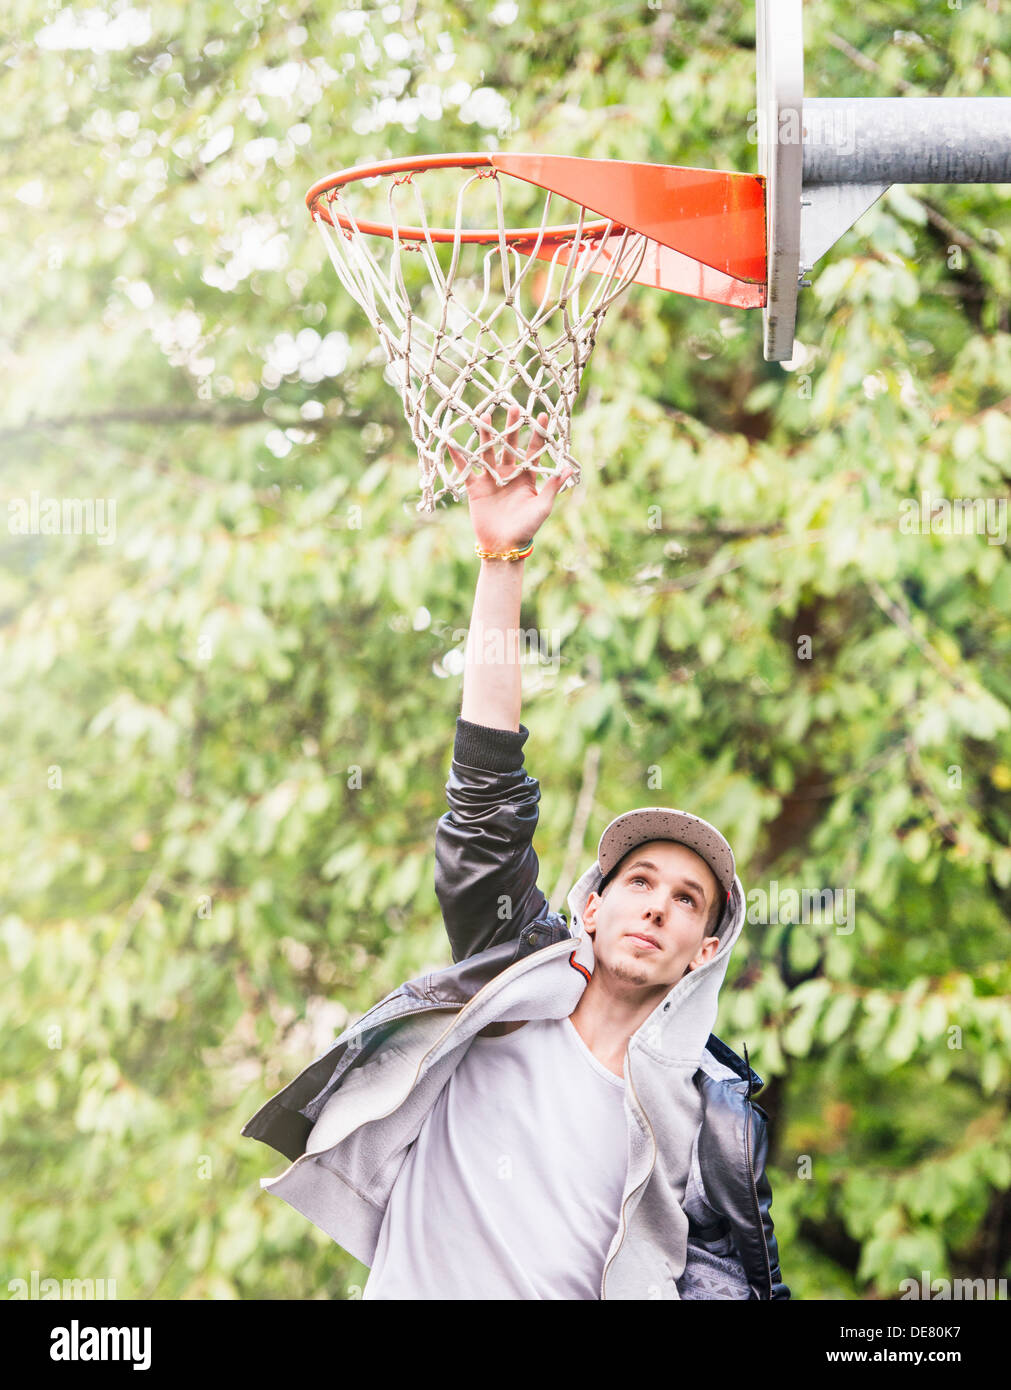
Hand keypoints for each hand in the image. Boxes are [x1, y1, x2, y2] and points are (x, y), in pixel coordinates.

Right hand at [449, 406, 574, 554]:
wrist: (504, 546)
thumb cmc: (527, 528)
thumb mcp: (542, 507)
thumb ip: (552, 486)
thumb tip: (568, 467)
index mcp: (527, 476)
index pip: (533, 450)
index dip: (538, 433)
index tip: (542, 415)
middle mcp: (509, 473)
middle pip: (510, 445)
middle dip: (512, 427)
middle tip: (513, 407)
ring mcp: (491, 479)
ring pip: (488, 452)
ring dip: (485, 435)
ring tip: (484, 416)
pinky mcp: (476, 488)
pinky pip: (465, 470)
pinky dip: (458, 457)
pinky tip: (451, 442)